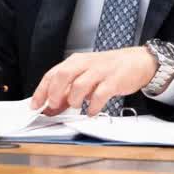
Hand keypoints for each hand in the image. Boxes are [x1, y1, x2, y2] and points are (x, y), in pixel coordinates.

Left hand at [32, 46, 157, 115]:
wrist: (138, 62)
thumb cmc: (109, 70)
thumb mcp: (86, 77)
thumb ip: (68, 91)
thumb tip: (51, 107)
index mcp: (76, 61)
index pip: (52, 74)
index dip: (41, 90)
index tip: (35, 105)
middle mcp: (86, 64)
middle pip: (63, 75)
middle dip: (54, 93)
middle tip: (53, 106)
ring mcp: (100, 71)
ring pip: (79, 84)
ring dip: (74, 99)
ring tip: (76, 106)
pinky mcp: (114, 80)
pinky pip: (99, 95)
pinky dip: (92, 106)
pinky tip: (91, 111)